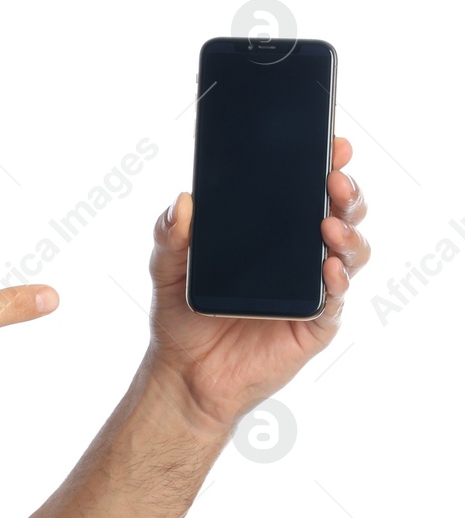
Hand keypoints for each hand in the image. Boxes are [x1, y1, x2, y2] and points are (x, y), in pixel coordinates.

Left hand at [143, 137, 369, 435]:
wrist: (184, 373)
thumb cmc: (181, 316)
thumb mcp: (167, 269)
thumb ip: (170, 236)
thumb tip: (183, 201)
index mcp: (270, 233)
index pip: (305, 192)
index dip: (324, 166)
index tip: (332, 144)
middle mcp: (298, 255)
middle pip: (340, 213)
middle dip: (345, 191)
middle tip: (334, 177)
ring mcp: (311, 288)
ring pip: (350, 252)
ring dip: (348, 232)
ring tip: (329, 222)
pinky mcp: (314, 323)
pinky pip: (335, 298)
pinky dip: (337, 280)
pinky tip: (329, 267)